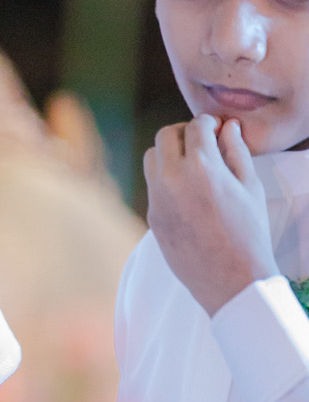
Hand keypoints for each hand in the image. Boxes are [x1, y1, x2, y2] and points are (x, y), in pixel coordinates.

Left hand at [143, 115, 277, 315]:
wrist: (230, 279)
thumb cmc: (248, 232)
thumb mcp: (250, 187)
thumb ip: (236, 151)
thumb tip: (228, 127)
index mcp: (201, 167)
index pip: (196, 126)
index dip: (209, 123)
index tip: (217, 127)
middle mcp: (172, 179)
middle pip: (165, 136)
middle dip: (184, 133)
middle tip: (202, 142)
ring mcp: (157, 198)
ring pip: (151, 158)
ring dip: (168, 153)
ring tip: (192, 164)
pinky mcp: (151, 216)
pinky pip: (152, 184)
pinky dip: (165, 177)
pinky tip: (186, 189)